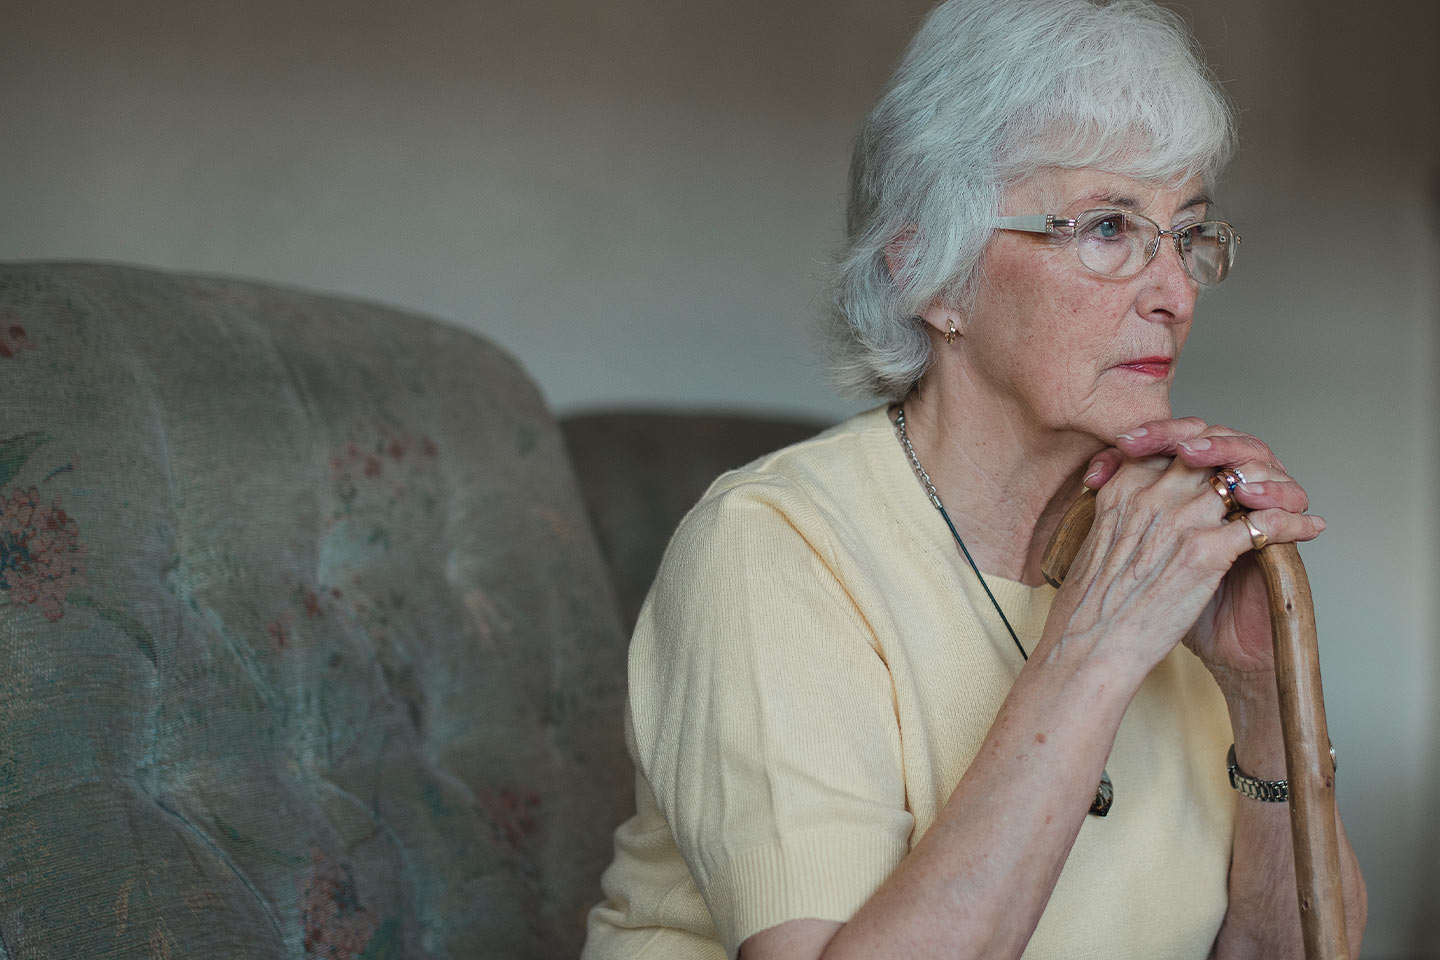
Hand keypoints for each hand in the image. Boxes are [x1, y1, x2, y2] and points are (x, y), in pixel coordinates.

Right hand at [1078, 418, 1325, 691]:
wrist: (1089, 646)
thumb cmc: (1087, 607)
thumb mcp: (1093, 543)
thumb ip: (1121, 518)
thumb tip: (1141, 516)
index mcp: (1122, 491)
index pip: (1168, 445)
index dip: (1198, 445)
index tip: (1215, 461)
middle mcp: (1151, 496)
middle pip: (1208, 453)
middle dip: (1239, 459)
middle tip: (1261, 476)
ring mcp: (1180, 520)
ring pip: (1242, 480)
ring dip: (1275, 488)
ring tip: (1292, 499)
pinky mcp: (1205, 552)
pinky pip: (1263, 524)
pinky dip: (1292, 523)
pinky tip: (1308, 529)